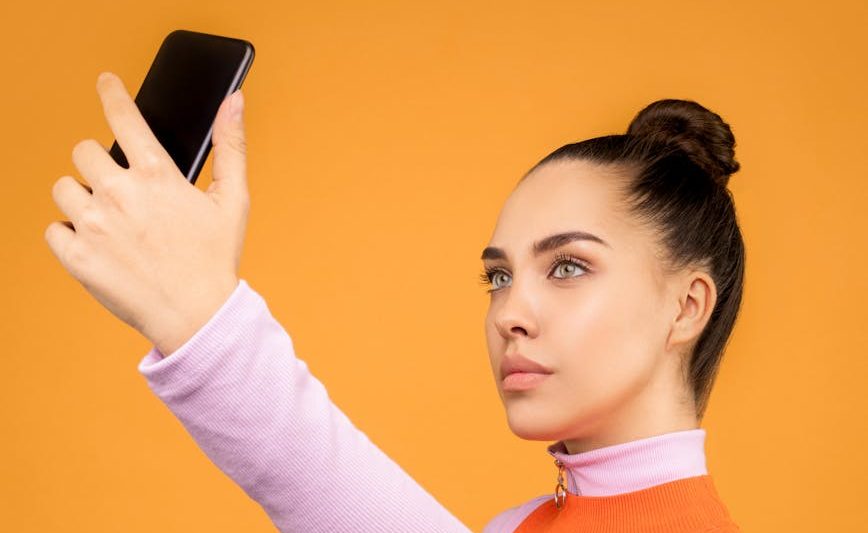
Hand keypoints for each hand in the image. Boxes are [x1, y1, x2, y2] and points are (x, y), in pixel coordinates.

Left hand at [45, 71, 249, 355]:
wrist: (196, 315)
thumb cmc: (216, 258)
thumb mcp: (233, 200)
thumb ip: (232, 146)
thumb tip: (235, 101)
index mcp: (158, 175)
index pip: (123, 116)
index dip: (112, 93)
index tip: (106, 83)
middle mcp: (120, 194)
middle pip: (84, 151)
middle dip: (99, 164)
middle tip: (119, 188)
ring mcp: (93, 225)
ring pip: (63, 187)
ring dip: (81, 198)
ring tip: (109, 221)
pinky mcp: (75, 256)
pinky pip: (53, 228)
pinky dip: (70, 235)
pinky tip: (99, 247)